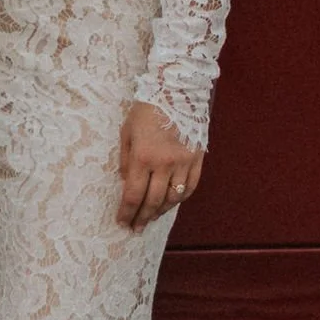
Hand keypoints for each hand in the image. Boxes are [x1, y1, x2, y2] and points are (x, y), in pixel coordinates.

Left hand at [118, 99, 202, 232]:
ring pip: (172, 198)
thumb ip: (126, 160)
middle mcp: (164, 164)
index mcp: (143, 157)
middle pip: (153, 201)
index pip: (133, 195)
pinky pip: (190, 187)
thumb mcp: (127, 133)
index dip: (127, 213)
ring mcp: (183, 163)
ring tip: (151, 218)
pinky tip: (171, 203)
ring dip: (161, 211)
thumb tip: (127, 183)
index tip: (122, 223)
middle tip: (136, 228)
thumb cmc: (146, 110)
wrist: (175, 92)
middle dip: (142, 218)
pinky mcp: (197, 159)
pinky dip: (180, 199)